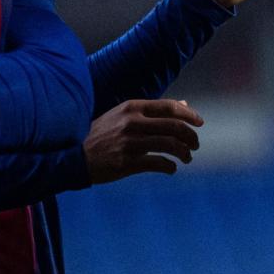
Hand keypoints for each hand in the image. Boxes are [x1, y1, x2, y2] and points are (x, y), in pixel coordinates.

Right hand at [84, 98, 204, 183]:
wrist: (74, 155)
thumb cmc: (102, 134)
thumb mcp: (124, 114)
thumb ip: (153, 110)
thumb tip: (185, 104)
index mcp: (132, 107)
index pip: (169, 107)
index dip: (189, 115)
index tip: (200, 123)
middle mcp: (132, 122)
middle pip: (174, 126)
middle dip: (190, 137)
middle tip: (195, 145)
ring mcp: (129, 143)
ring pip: (170, 145)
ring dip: (184, 153)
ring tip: (186, 158)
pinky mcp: (126, 162)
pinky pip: (158, 164)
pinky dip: (170, 167)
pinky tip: (171, 169)